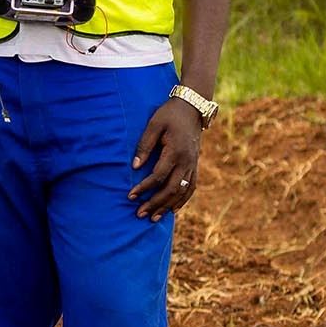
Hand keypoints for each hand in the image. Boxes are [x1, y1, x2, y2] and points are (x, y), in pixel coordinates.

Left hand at [128, 99, 202, 220]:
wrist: (193, 107)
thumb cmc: (169, 114)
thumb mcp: (154, 124)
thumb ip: (144, 145)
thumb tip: (135, 167)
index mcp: (175, 151)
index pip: (158, 176)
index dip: (144, 188)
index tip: (130, 196)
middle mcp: (186, 161)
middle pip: (171, 189)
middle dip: (155, 203)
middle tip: (139, 214)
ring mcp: (193, 164)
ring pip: (182, 191)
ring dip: (168, 206)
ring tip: (153, 218)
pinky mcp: (195, 165)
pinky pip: (192, 187)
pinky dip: (183, 200)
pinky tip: (173, 210)